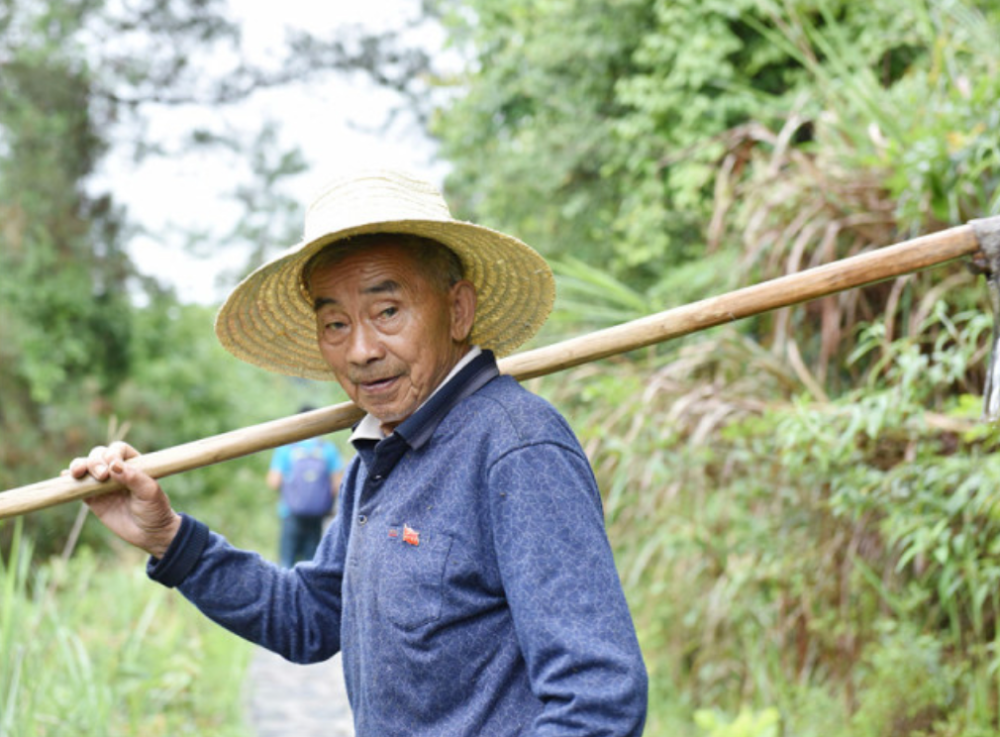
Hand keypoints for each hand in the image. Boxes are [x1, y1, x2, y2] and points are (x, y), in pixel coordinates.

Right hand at [64, 441, 181, 558]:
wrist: (150, 534)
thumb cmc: (155, 510)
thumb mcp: (150, 493)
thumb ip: (134, 477)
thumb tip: (114, 465)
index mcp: (134, 464)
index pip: (118, 449)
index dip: (112, 453)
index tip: (113, 465)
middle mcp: (117, 470)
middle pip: (98, 455)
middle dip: (95, 461)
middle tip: (101, 476)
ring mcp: (103, 483)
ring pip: (86, 467)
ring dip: (79, 465)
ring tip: (77, 473)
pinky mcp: (92, 498)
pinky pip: (78, 486)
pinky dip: (69, 480)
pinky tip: (65, 478)